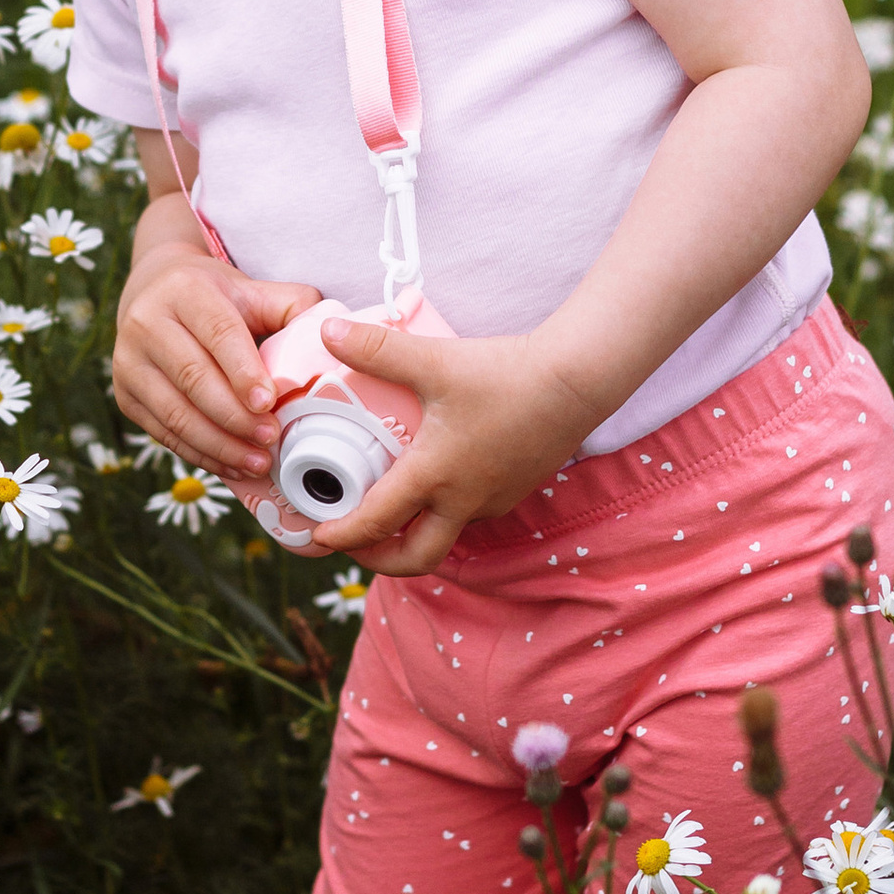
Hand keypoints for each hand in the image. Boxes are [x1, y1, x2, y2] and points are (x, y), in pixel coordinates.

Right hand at [112, 227, 320, 485]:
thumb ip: (292, 307)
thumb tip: (327, 339)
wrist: (155, 293)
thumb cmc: (218, 298)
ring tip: (257, 462)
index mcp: (184, 290)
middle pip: (194, 378)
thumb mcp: (253, 290)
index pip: (218, 333)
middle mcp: (146, 322)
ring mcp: (127, 361)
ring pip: (175, 412)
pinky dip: (200, 454)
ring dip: (220, 444)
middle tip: (272, 439)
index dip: (243, 371)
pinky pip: (163, 432)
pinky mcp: (124, 394)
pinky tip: (232, 464)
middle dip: (236, 416)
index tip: (270, 402)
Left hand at [312, 315, 602, 576]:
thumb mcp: (432, 360)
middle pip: (415, 558)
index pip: (376, 523)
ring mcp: (493, 499)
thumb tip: (327, 333)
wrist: (577, 380)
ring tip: (389, 508)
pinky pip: (471, 514)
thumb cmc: (506, 374)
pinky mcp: (515, 488)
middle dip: (378, 560)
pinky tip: (438, 480)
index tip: (316, 536)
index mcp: (434, 476)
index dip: (341, 536)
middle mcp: (463, 500)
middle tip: (352, 543)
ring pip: (445, 535)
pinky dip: (444, 511)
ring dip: (413, 534)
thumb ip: (376, 348)